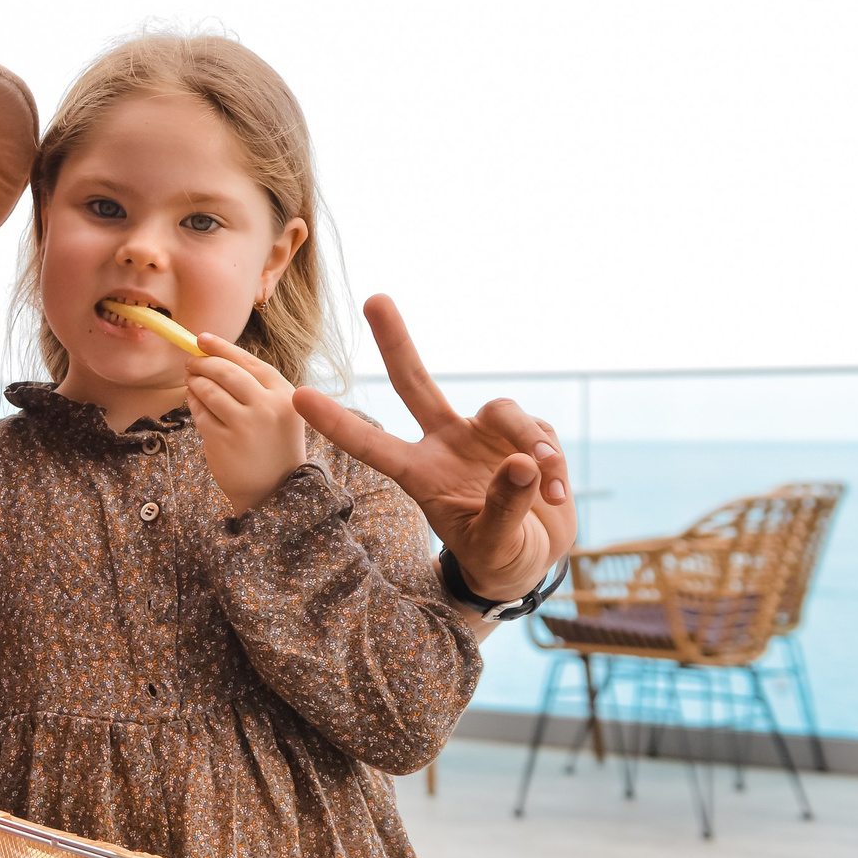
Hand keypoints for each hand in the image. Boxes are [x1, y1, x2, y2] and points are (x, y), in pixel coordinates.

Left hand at [188, 334, 307, 514]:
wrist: (273, 490)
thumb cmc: (274, 446)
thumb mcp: (280, 413)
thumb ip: (257, 386)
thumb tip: (217, 356)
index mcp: (286, 396)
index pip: (249, 362)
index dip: (223, 348)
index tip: (202, 339)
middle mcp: (267, 408)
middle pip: (226, 373)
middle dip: (204, 363)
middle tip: (190, 362)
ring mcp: (244, 426)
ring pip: (209, 391)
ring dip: (195, 382)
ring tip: (191, 380)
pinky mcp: (222, 441)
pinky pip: (200, 414)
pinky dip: (193, 403)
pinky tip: (192, 400)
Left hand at [293, 295, 575, 601]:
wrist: (534, 559)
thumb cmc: (499, 556)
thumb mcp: (495, 544)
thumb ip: (505, 507)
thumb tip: (522, 462)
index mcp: (420, 474)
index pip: (372, 445)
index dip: (338, 423)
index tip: (298, 397)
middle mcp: (446, 443)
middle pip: (414, 383)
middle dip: (396, 340)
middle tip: (374, 299)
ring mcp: (484, 435)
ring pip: (504, 410)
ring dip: (529, 441)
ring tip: (547, 481)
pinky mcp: (525, 436)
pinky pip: (540, 437)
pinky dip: (554, 464)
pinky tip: (559, 493)